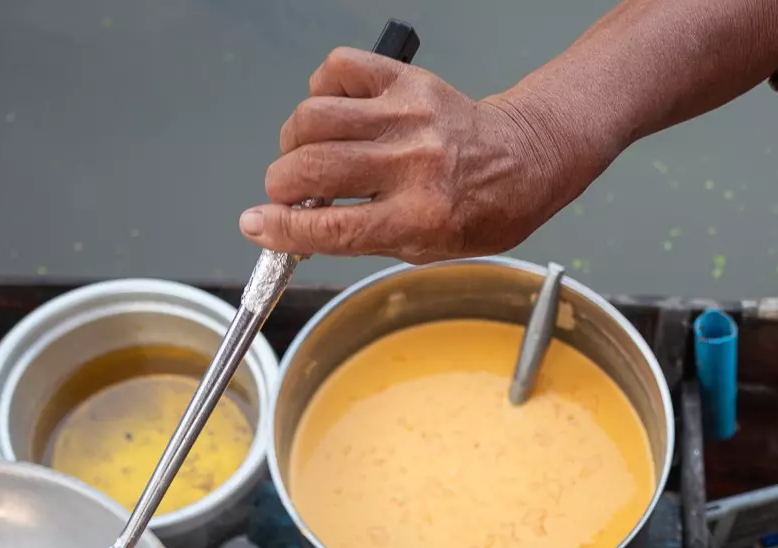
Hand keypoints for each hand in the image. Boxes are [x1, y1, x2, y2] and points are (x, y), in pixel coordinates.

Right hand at [239, 48, 582, 261]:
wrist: (522, 162)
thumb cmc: (476, 210)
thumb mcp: (423, 248)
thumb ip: (358, 236)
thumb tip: (292, 227)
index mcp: (421, 217)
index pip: (330, 225)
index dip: (281, 228)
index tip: (255, 225)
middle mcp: (413, 163)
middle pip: (313, 168)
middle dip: (282, 185)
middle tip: (285, 191)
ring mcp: (409, 116)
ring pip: (314, 116)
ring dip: (294, 140)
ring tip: (307, 153)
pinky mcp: (407, 81)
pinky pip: (339, 70)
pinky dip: (322, 90)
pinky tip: (334, 113)